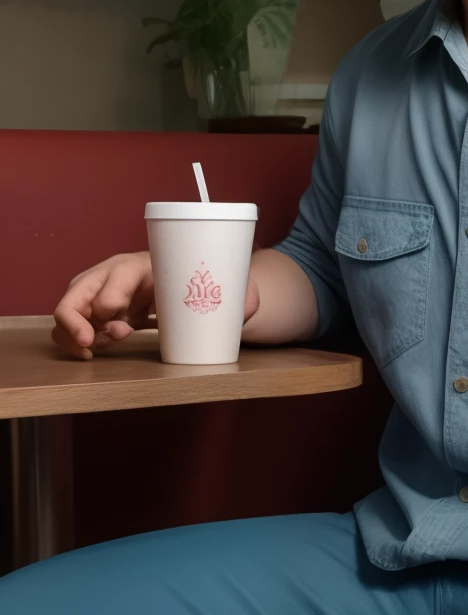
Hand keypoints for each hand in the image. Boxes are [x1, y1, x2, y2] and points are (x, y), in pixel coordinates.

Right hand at [52, 251, 259, 358]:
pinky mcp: (97, 312)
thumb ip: (237, 293)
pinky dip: (72, 339)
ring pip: (69, 307)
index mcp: (143, 263)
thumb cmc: (198, 280)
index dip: (112, 297)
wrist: (186, 284)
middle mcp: (114, 274)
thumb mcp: (218, 283)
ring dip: (74, 331)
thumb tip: (250, 304)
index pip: (118, 275)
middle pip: (79, 288)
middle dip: (76, 317)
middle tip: (93, 342)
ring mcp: (101, 293)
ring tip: (95, 349)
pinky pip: (71, 324)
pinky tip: (90, 351)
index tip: (119, 321)